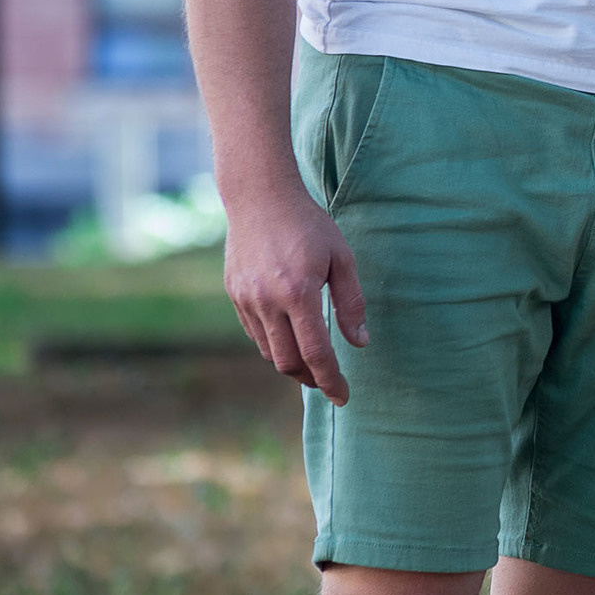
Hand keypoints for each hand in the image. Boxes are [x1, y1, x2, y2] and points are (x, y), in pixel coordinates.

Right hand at [223, 179, 367, 405]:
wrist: (260, 198)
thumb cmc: (309, 224)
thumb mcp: (342, 258)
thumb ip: (351, 303)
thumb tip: (360, 343)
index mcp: (298, 293)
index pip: (315, 353)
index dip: (330, 380)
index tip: (343, 397)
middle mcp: (267, 302)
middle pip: (288, 361)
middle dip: (311, 379)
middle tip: (330, 382)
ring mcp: (246, 300)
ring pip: (269, 352)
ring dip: (292, 364)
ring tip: (313, 363)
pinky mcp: (234, 295)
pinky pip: (255, 334)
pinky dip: (274, 345)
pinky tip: (291, 338)